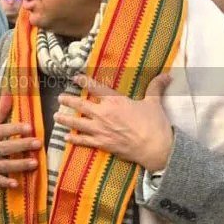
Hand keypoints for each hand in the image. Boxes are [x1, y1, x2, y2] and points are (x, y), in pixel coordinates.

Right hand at [0, 93, 40, 188]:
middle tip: (38, 143)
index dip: (15, 129)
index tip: (30, 127)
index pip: (1, 130)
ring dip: (19, 165)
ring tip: (34, 163)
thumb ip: (0, 112)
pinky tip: (16, 183)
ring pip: (3, 165)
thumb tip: (9, 93)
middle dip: (21, 145)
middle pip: (4, 147)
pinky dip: (6, 182)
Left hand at [55, 74, 173, 170]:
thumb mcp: (154, 102)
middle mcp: (104, 114)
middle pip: (81, 106)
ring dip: (65, 119)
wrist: (155, 148)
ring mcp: (101, 130)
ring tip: (56, 116)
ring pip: (78, 123)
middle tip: (60, 98)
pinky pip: (84, 141)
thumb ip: (156, 87)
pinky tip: (66, 137)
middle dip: (68, 101)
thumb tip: (167, 75)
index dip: (84, 82)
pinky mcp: (102, 144)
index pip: (96, 88)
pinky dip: (74, 139)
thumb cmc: (155, 124)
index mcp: (115, 101)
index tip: (74, 77)